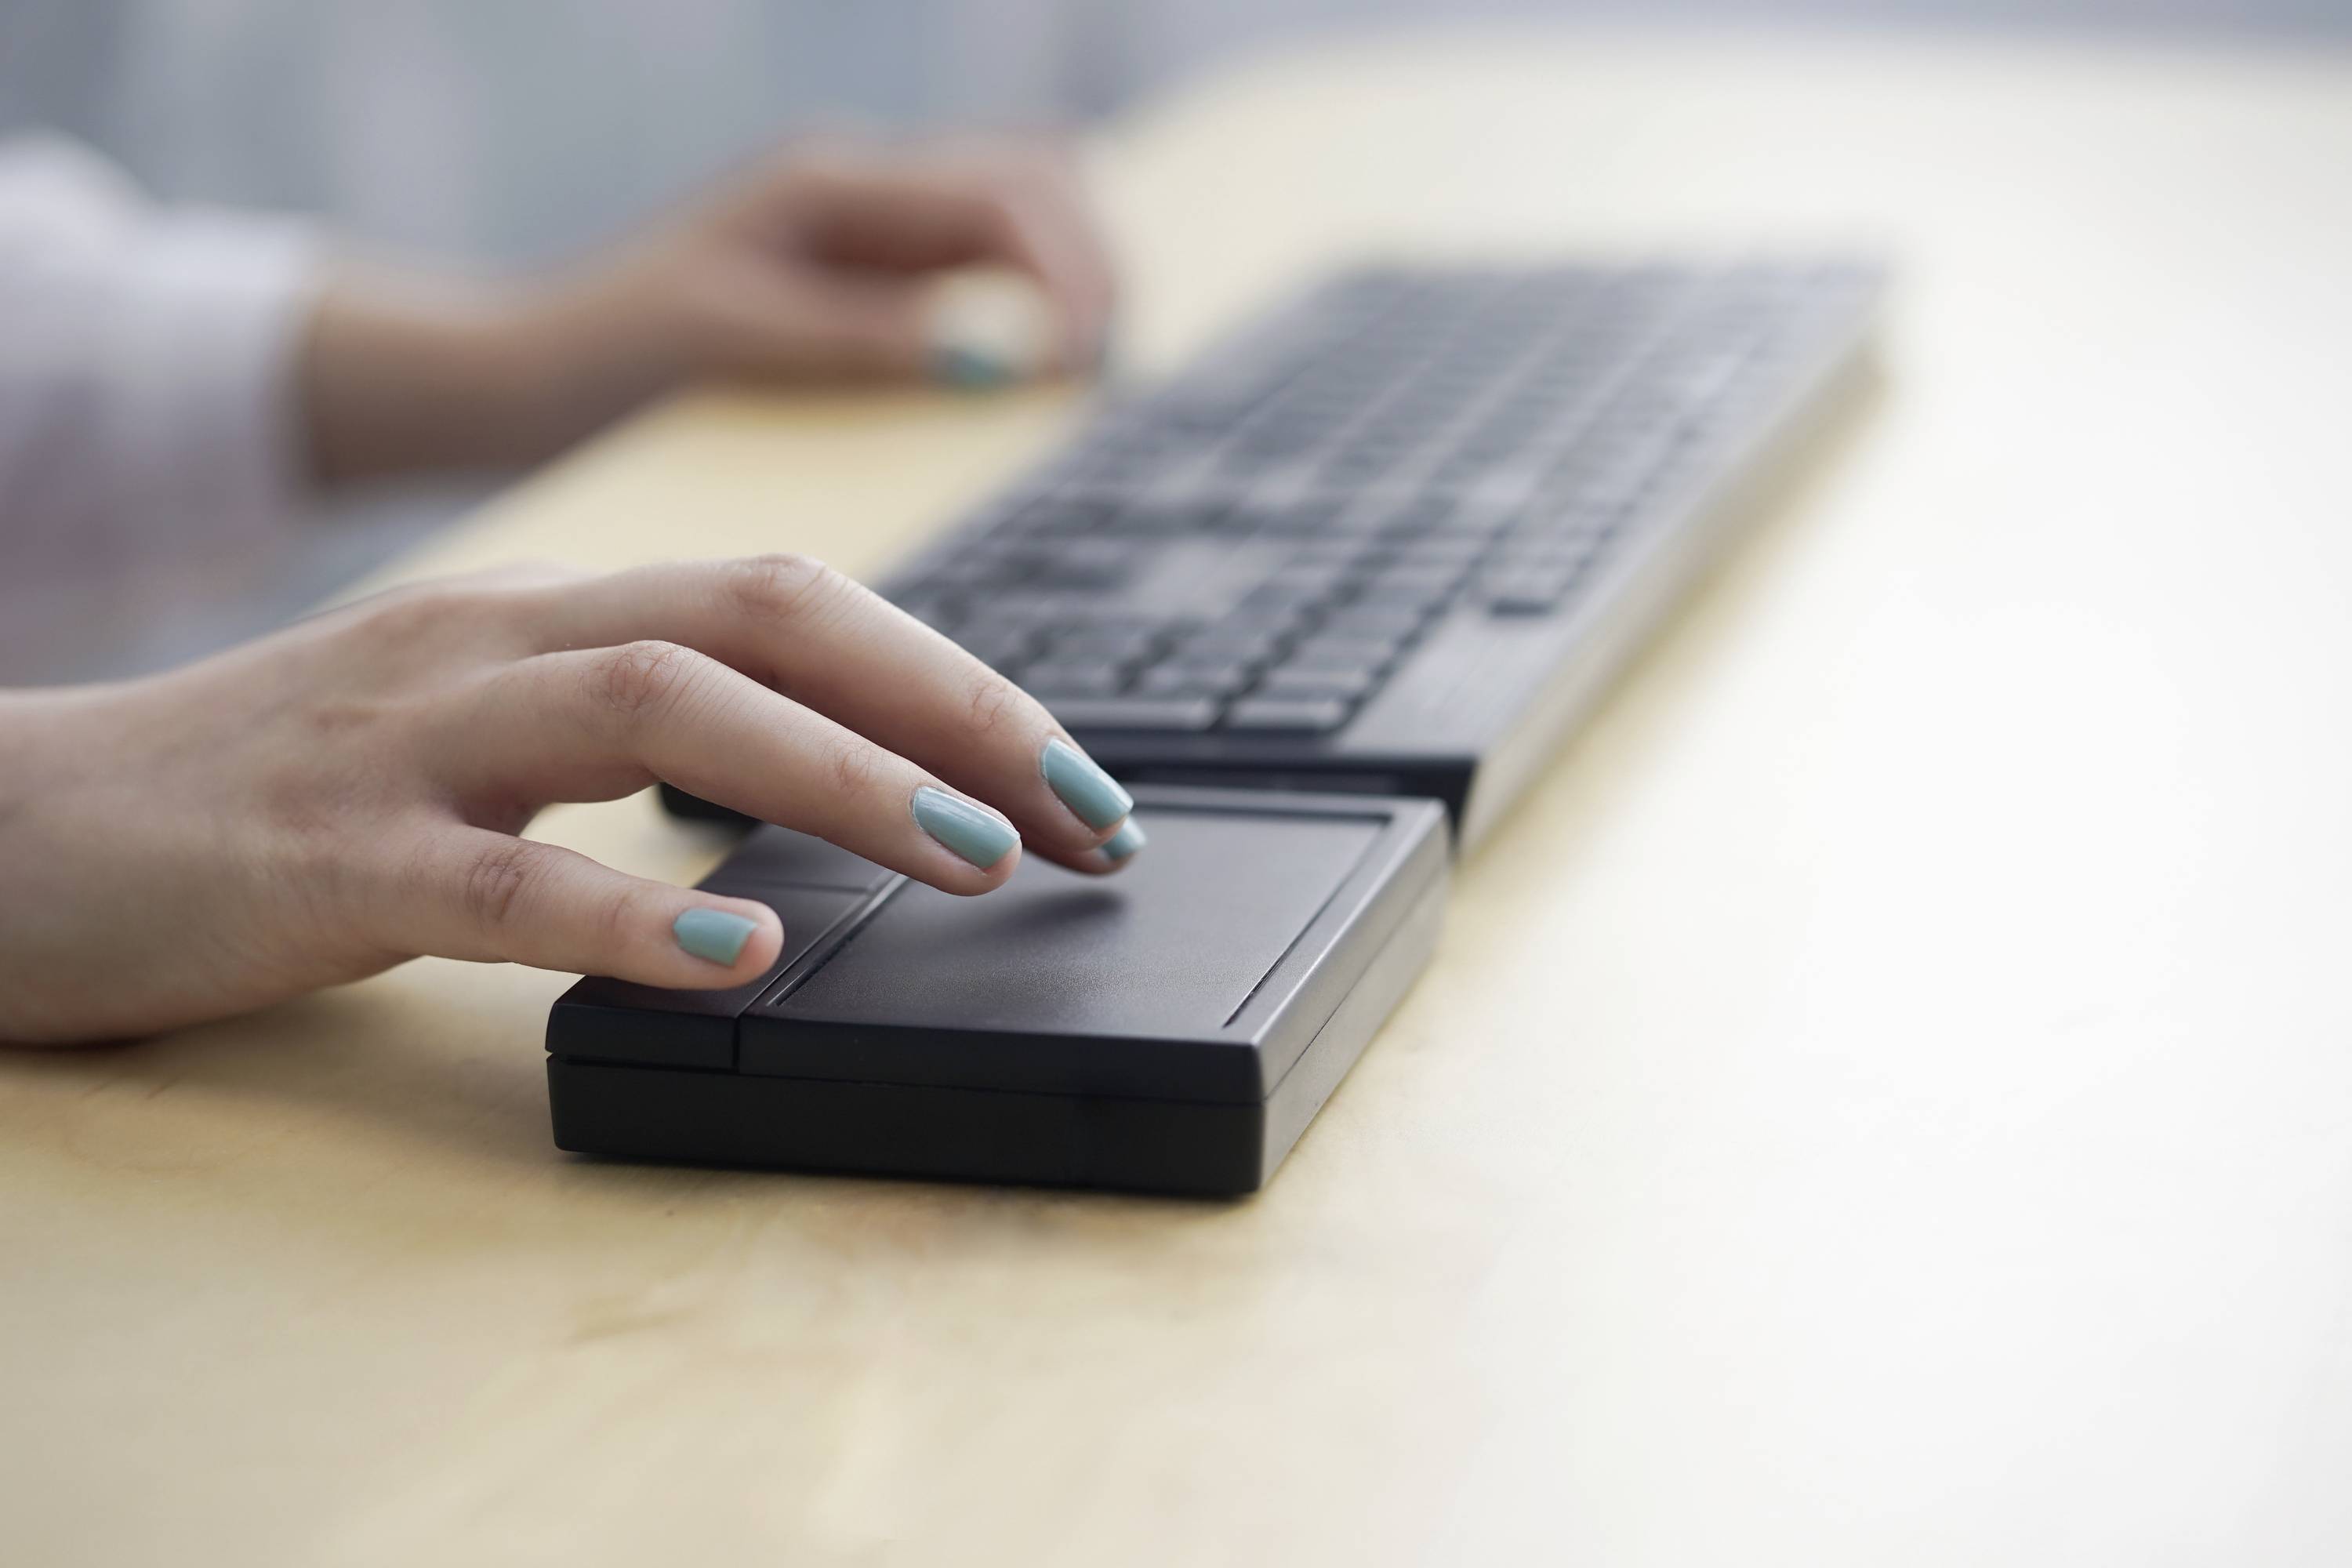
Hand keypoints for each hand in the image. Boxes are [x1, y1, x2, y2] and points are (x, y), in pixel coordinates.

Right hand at [0, 556, 1143, 1044]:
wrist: (32, 827)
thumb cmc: (289, 788)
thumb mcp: (490, 727)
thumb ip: (643, 733)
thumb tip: (840, 782)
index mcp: (553, 609)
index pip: (798, 600)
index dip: (961, 679)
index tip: (1083, 779)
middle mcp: (501, 639)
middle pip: (764, 613)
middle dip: (951, 707)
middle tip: (1085, 812)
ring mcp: (413, 738)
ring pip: (655, 705)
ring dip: (838, 778)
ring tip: (971, 859)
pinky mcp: (330, 856)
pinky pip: (505, 876)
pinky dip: (635, 912)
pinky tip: (743, 949)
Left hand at [305, 136, 1117, 481]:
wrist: (533, 375)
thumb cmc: (614, 357)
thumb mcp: (734, 346)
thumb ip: (862, 341)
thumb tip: (992, 358)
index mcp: (829, 187)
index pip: (1004, 198)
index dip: (1070, 278)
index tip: (1091, 366)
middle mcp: (862, 187)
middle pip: (1040, 182)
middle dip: (1094, 268)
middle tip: (1107, 374)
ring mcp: (870, 228)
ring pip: (1024, 213)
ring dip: (1072, 279)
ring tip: (1089, 375)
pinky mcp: (870, 278)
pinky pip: (985, 268)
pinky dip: (1031, 304)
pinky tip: (1039, 375)